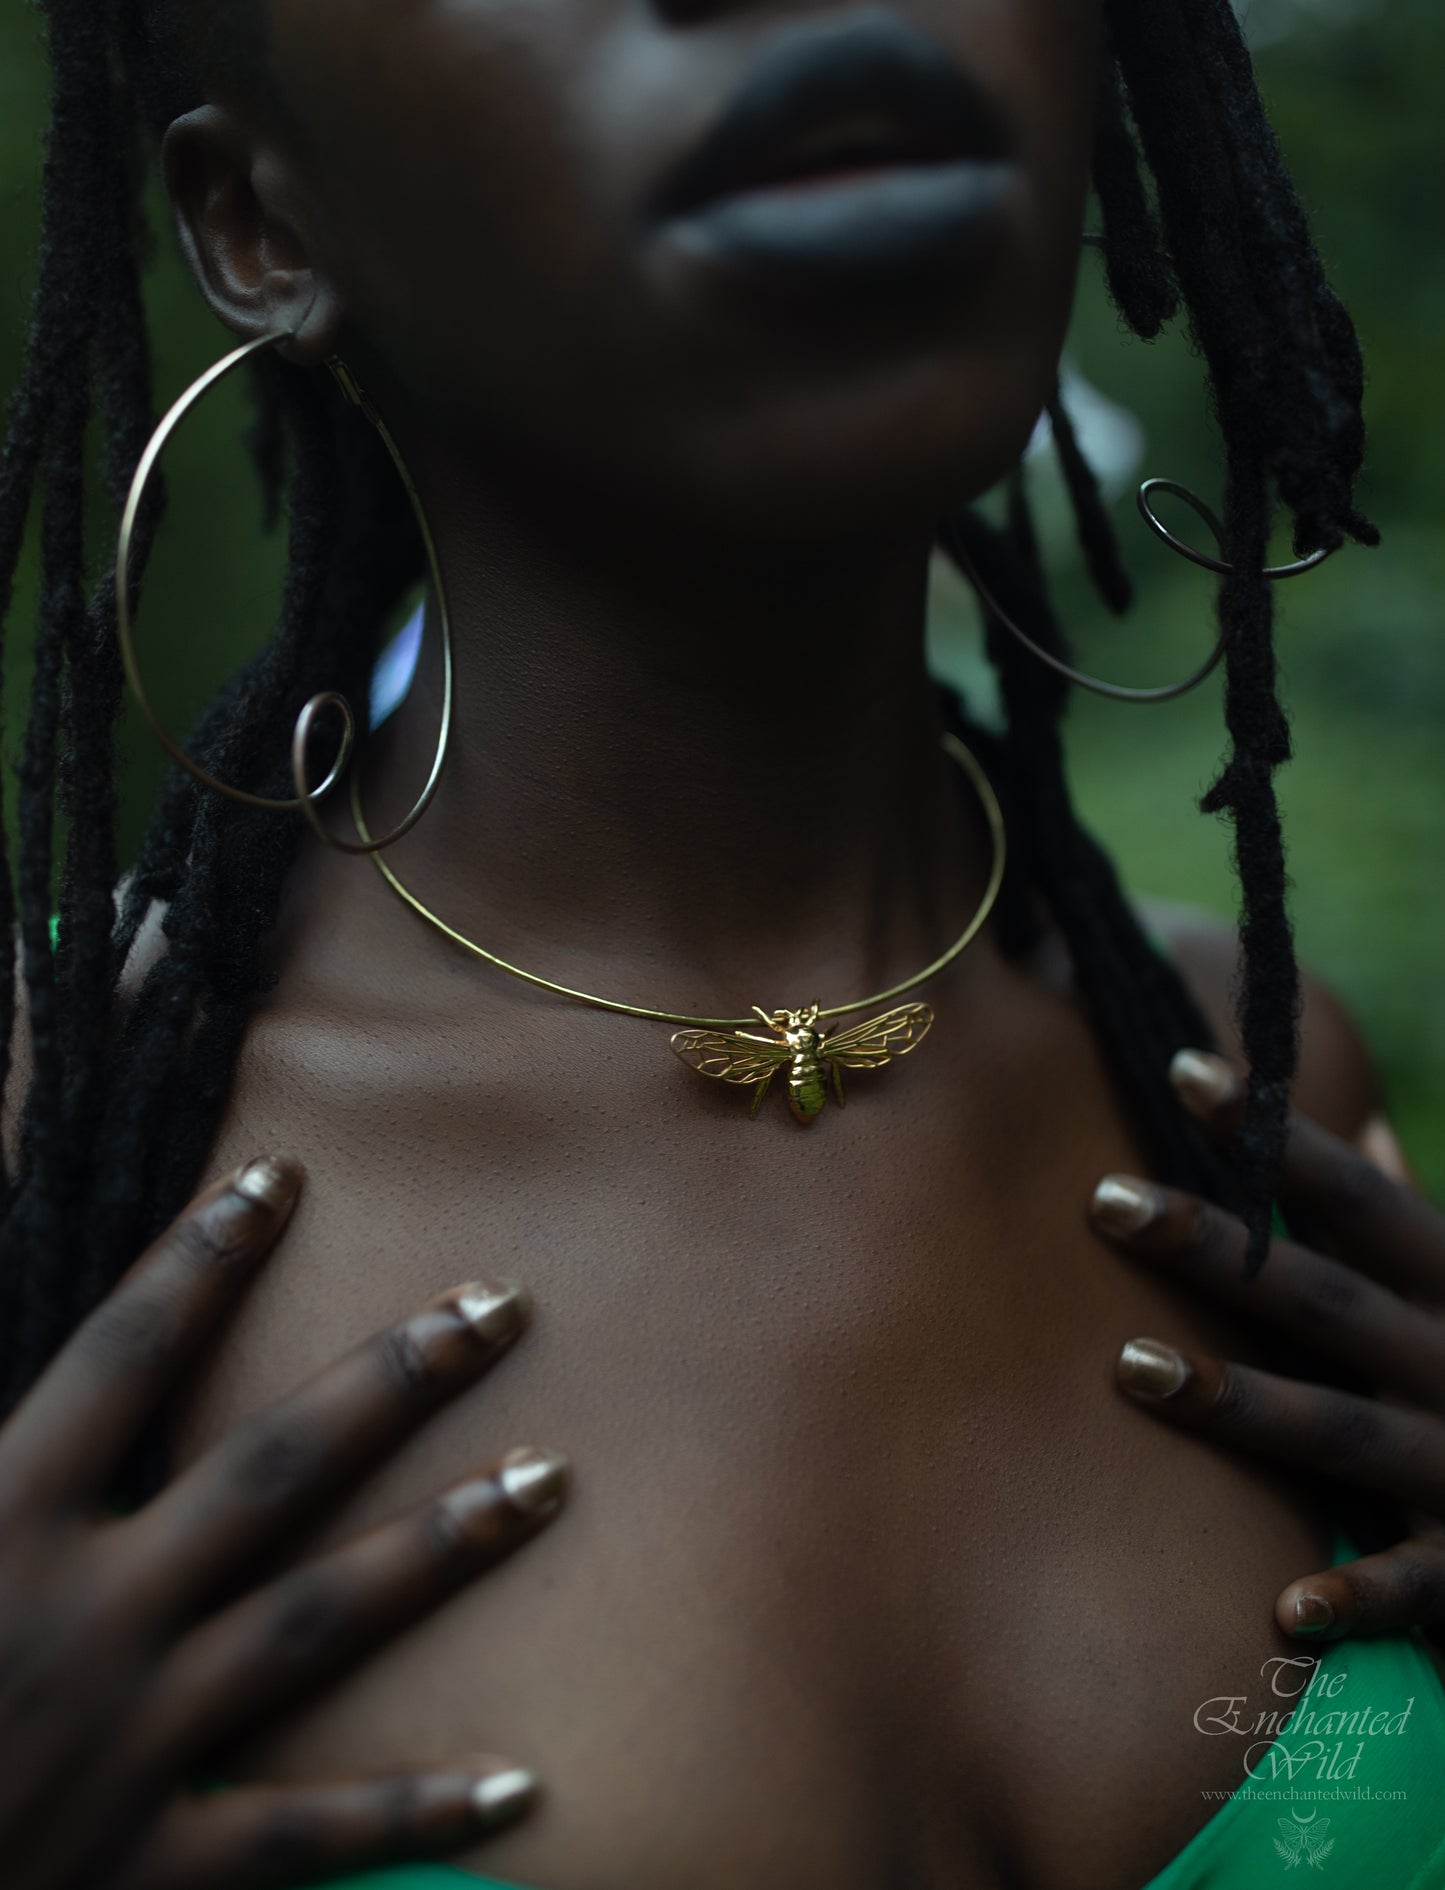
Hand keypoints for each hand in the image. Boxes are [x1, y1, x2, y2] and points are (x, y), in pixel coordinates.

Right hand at [0, 1157, 568, 1889]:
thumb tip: (13, 1365)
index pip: (118, 1361)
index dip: (199, 1260)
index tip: (284, 1177)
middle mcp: (80, 1622)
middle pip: (271, 1469)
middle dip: (392, 1379)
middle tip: (500, 1305)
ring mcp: (127, 1747)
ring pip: (319, 1620)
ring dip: (442, 1544)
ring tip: (549, 1478)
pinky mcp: (149, 1874)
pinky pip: (303, 1836)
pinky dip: (413, 1816)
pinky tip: (520, 1786)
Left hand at [1088, 1049, 1444, 1644]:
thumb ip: (1413, 1218)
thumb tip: (1360, 1127)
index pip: (1354, 1195)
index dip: (1274, 1136)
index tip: (1182, 1070)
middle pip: (1318, 1295)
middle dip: (1215, 1247)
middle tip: (1102, 1196)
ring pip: (1338, 1429)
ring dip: (1238, 1400)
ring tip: (1131, 1364)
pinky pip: (1413, 1587)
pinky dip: (1358, 1596)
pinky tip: (1284, 1610)